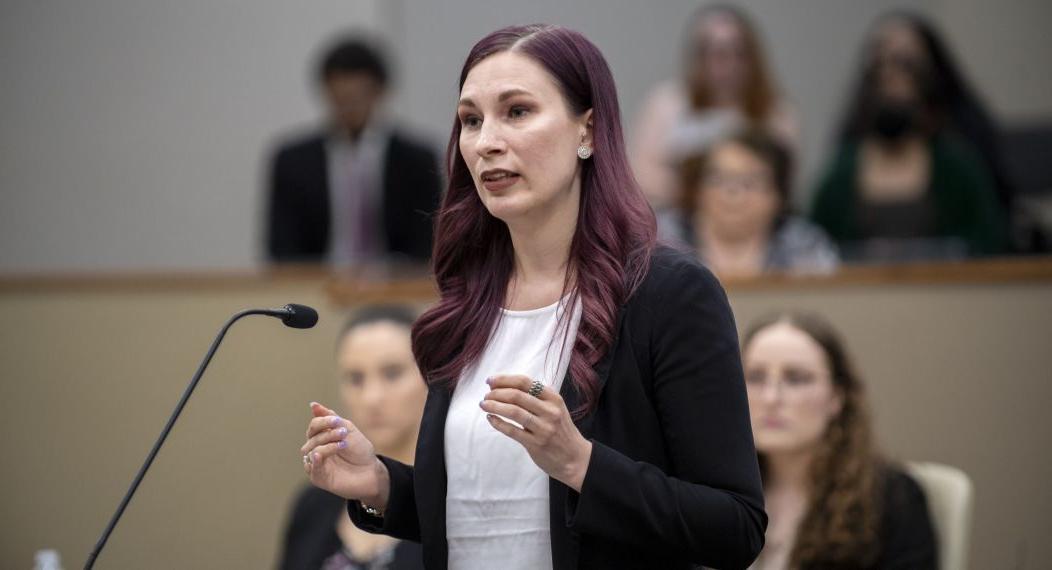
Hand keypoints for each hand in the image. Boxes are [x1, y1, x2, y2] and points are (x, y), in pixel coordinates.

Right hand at [301, 402, 389, 508]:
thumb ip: (330, 417)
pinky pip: (311, 468)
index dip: (323, 421)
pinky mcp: (319, 478)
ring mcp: (316, 464)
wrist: (371, 471)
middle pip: (312, 437)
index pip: (314, 426)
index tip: (337, 420)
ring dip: (326, 445)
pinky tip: (320, 454)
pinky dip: (315, 460)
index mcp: (322, 437)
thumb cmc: (360, 450)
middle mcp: (316, 449)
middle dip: (327, 433)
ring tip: (343, 444)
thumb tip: (313, 404)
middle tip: (343, 433)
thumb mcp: (348, 430)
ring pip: (311, 451)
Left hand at [480, 375, 592, 490]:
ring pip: (513, 412)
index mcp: (554, 398)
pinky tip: (491, 419)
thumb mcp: (555, 408)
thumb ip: (536, 397)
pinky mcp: (536, 444)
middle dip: (496, 393)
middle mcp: (550, 411)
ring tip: (484, 405)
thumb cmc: (561, 431)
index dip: (504, 379)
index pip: (525, 382)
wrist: (575, 458)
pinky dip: (498, 423)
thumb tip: (505, 387)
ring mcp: (543, 428)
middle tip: (486, 396)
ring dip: (494, 406)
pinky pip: (512, 431)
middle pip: (517, 395)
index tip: (490, 381)